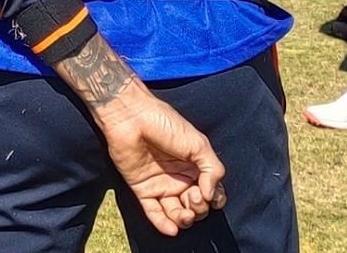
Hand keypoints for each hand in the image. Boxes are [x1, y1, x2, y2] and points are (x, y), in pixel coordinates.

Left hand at [95, 86, 227, 234]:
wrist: (132, 117)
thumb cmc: (166, 124)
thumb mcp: (199, 144)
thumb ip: (213, 170)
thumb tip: (211, 196)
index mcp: (196, 167)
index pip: (211, 193)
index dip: (214, 199)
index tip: (210, 194)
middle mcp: (180, 178)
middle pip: (196, 206)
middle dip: (199, 208)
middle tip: (194, 195)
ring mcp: (161, 185)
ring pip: (177, 214)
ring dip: (184, 219)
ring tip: (185, 214)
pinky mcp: (143, 190)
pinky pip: (154, 213)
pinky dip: (163, 224)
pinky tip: (172, 229)